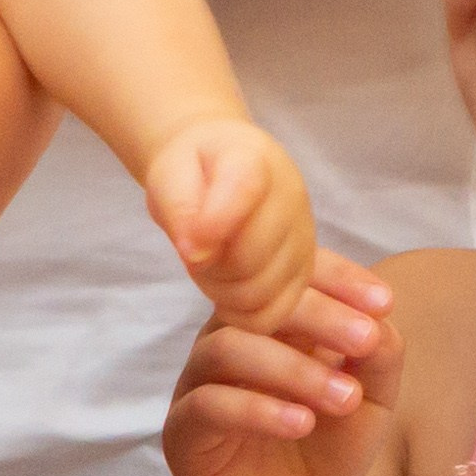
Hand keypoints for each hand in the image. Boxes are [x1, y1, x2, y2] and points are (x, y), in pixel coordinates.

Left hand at [146, 118, 316, 329]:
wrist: (218, 168)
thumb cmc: (192, 172)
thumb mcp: (169, 176)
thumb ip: (180, 209)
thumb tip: (197, 256)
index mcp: (253, 160)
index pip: (242, 193)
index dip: (210, 226)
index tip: (187, 238)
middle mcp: (291, 198)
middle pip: (249, 259)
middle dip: (209, 266)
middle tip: (196, 252)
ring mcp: (304, 238)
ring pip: (261, 293)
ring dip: (223, 291)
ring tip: (211, 267)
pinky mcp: (305, 272)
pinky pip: (274, 314)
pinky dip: (243, 313)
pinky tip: (228, 289)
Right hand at [165, 252, 397, 475]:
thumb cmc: (326, 451)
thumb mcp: (369, 402)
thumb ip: (379, 357)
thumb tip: (380, 318)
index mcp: (268, 323)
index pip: (288, 274)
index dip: (334, 277)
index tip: (383, 300)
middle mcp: (227, 340)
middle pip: (254, 301)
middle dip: (318, 315)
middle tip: (365, 340)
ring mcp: (198, 383)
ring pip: (227, 347)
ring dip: (292, 368)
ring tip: (343, 397)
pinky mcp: (181, 431)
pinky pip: (208, 404)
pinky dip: (259, 409)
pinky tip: (302, 424)